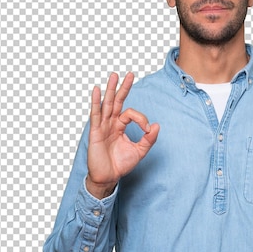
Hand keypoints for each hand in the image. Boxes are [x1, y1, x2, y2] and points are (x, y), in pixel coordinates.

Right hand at [86, 72, 158, 197]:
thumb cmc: (121, 164)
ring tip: (114, 75)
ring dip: (111, 90)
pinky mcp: (95, 132)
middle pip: (117, 101)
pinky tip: (97, 91)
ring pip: (107, 104)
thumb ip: (149, 139)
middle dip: (123, 87)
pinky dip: (96, 102)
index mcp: (120, 126)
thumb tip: (157, 126)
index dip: (142, 119)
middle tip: (130, 74)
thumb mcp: (139, 151)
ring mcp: (102, 126)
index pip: (131, 114)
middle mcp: (111, 123)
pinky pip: (95, 115)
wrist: (109, 177)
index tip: (147, 130)